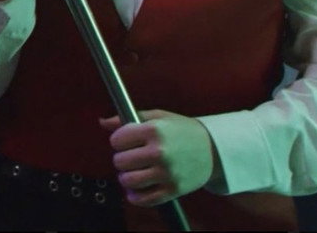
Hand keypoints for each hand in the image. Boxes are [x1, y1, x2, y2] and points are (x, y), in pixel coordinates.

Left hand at [99, 110, 216, 206]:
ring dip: (126, 178)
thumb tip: (102, 122)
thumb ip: (128, 119)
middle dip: (122, 159)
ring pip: (128, 181)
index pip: (117, 140)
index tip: (126, 142)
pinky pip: (143, 199)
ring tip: (133, 172)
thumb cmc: (181, 130)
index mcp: (154, 131)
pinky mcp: (173, 190)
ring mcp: (167, 173)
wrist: (213, 150)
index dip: (119, 141)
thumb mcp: (158, 117)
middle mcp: (160, 152)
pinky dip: (135, 196)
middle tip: (132, 157)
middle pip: (120, 162)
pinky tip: (137, 188)